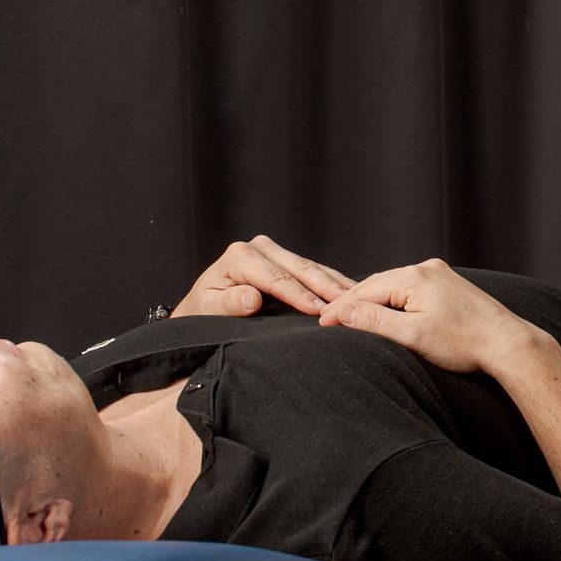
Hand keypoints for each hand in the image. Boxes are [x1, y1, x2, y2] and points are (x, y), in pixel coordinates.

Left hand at [173, 235, 356, 318]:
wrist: (201, 310)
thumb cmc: (203, 314)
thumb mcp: (209, 309)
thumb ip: (228, 304)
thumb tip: (251, 298)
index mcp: (240, 256)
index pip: (277, 278)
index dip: (300, 295)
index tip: (319, 312)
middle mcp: (258, 247)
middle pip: (299, 268)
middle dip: (325, 287)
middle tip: (350, 304)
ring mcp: (273, 250)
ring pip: (310, 267)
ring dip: (334, 283)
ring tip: (360, 298)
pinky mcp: (284, 258)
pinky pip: (312, 269)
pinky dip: (332, 281)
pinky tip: (352, 292)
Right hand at [321, 260, 531, 378]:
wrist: (508, 344)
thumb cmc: (463, 343)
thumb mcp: (412, 335)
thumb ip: (375, 322)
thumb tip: (343, 312)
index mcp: (414, 276)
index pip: (365, 291)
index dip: (341, 308)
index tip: (320, 324)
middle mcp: (426, 268)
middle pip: (378, 285)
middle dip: (353, 302)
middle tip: (327, 320)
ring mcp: (440, 274)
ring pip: (394, 286)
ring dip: (373, 301)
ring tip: (350, 316)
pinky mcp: (449, 285)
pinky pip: (411, 289)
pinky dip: (394, 300)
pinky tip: (386, 310)